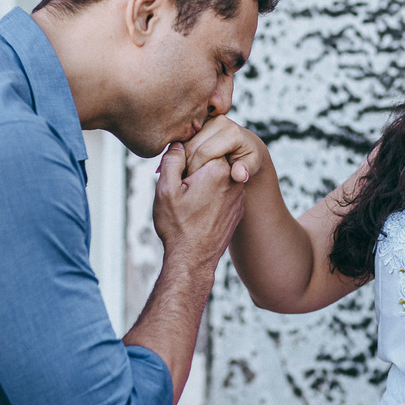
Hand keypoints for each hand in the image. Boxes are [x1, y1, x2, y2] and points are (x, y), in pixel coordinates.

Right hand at [152, 142, 245, 268]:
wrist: (193, 260)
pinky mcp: (237, 209)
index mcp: (218, 170)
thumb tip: (178, 143)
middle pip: (214, 160)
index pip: (205, 145)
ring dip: (205, 181)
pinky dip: (212, 195)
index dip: (187, 155)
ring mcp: (239, 196)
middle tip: (180, 185)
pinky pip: (224, 192)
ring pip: (220, 176)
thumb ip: (172, 160)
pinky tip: (199, 209)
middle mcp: (234, 180)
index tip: (177, 171)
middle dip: (196, 168)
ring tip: (189, 199)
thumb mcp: (166, 190)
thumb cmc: (178, 226)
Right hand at [182, 115, 265, 183]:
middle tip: (184, 180)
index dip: (195, 169)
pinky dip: (182, 152)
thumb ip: (245, 170)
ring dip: (182, 158)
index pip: (204, 152)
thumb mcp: (252, 166)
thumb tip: (240, 176)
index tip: (192, 183)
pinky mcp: (201, 121)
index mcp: (231, 132)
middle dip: (186, 164)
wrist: (247, 145)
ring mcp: (209, 119)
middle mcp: (219, 121)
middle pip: (192, 145)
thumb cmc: (249, 159)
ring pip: (186, 141)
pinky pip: (185, 138)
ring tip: (184, 174)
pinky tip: (184, 165)